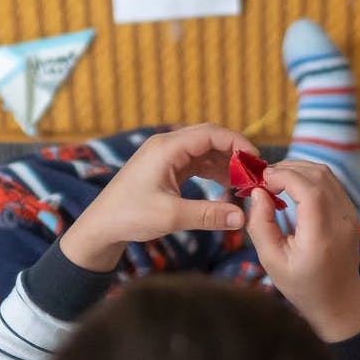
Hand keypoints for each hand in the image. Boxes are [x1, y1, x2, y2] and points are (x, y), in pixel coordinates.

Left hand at [59, 124, 258, 271]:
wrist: (101, 226)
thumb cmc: (129, 216)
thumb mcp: (172, 216)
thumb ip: (208, 215)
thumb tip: (242, 218)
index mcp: (167, 148)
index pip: (211, 133)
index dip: (238, 143)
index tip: (258, 160)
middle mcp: (167, 146)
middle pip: (210, 138)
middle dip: (235, 154)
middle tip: (255, 173)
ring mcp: (165, 156)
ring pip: (205, 151)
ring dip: (226, 164)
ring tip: (245, 183)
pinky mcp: (165, 168)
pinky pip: (196, 163)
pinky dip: (213, 172)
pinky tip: (227, 186)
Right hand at [245, 160, 359, 341]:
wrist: (339, 300)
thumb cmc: (302, 286)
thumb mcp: (271, 261)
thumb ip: (260, 225)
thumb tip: (257, 192)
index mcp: (322, 236)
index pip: (309, 190)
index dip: (283, 176)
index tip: (261, 180)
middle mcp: (341, 221)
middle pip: (318, 175)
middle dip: (287, 168)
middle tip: (263, 179)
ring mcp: (350, 215)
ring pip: (325, 174)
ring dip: (298, 169)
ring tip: (274, 181)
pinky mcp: (350, 212)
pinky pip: (330, 183)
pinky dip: (308, 177)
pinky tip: (290, 187)